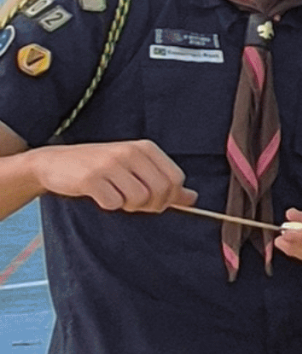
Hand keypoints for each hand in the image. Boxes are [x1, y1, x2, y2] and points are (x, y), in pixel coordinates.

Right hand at [31, 140, 192, 212]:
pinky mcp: (91, 178)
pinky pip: (114, 204)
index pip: (176, 179)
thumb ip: (165, 183)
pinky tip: (99, 195)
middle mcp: (130, 151)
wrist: (55, 162)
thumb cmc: (101, 168)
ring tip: (115, 195)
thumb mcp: (135, 169)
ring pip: (139, 199)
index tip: (154, 199)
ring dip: (129, 206)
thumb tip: (193, 198)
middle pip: (161, 191)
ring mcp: (110, 163)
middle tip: (134, 202)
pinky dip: (109, 205)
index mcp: (145, 148)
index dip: (170, 196)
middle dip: (152, 204)